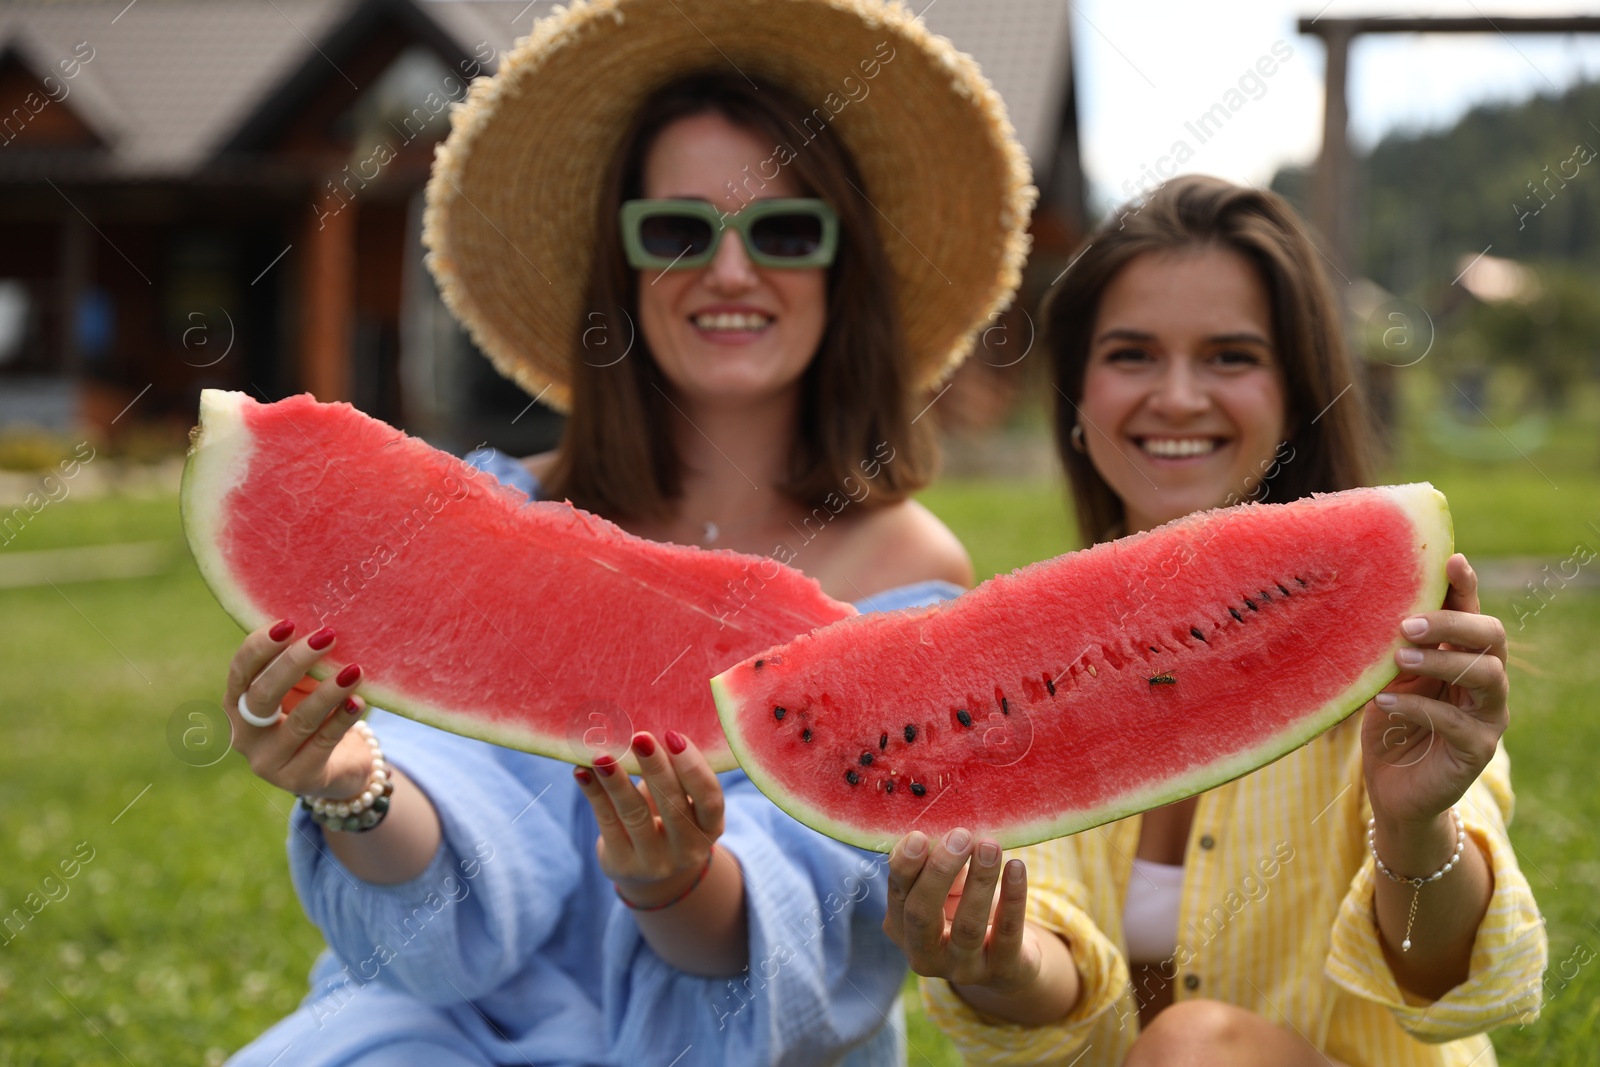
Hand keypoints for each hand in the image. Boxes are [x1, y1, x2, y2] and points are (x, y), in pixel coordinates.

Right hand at [225, 620, 371, 798]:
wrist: (337, 767)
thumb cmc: (314, 714)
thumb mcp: (301, 688)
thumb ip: (299, 666)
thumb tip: (317, 626)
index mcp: (237, 704)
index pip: (241, 671)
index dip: (261, 646)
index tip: (289, 623)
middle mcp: (243, 734)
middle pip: (263, 695)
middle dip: (295, 663)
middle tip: (327, 637)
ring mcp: (268, 761)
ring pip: (299, 721)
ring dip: (328, 692)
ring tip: (354, 670)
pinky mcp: (298, 779)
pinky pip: (324, 742)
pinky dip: (343, 719)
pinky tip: (359, 701)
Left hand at [573, 730, 724, 908]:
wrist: (647, 872)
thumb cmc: (667, 817)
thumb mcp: (681, 801)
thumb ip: (674, 773)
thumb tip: (647, 725)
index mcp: (710, 826)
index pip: (710, 798)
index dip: (693, 768)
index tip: (673, 735)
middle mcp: (687, 848)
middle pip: (672, 805)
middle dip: (655, 768)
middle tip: (639, 736)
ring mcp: (654, 862)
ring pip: (634, 814)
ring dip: (617, 781)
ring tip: (602, 754)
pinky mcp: (622, 864)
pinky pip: (606, 822)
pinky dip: (594, 794)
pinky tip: (582, 772)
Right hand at [883, 828, 1039, 994]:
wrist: (1006, 960)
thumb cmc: (965, 911)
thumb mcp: (946, 890)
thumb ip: (936, 866)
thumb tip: (937, 830)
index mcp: (902, 929)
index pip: (898, 895)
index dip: (906, 866)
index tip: (919, 835)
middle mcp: (924, 955)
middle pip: (922, 914)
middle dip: (939, 871)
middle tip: (960, 835)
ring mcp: (962, 969)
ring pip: (968, 925)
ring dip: (980, 880)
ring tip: (990, 846)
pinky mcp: (1001, 971)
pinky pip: (1008, 933)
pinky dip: (1013, 898)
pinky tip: (1016, 867)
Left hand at [1361, 553, 1508, 828]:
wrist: (1393, 788)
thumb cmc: (1389, 723)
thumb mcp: (1388, 678)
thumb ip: (1392, 645)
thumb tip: (1369, 600)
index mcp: (1463, 656)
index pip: (1472, 613)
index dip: (1465, 587)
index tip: (1450, 560)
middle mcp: (1485, 682)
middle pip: (1492, 637)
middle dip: (1452, 624)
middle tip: (1406, 623)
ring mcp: (1487, 716)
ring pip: (1486, 675)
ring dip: (1442, 661)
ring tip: (1398, 658)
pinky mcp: (1477, 750)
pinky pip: (1456, 722)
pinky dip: (1419, 708)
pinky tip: (1384, 702)